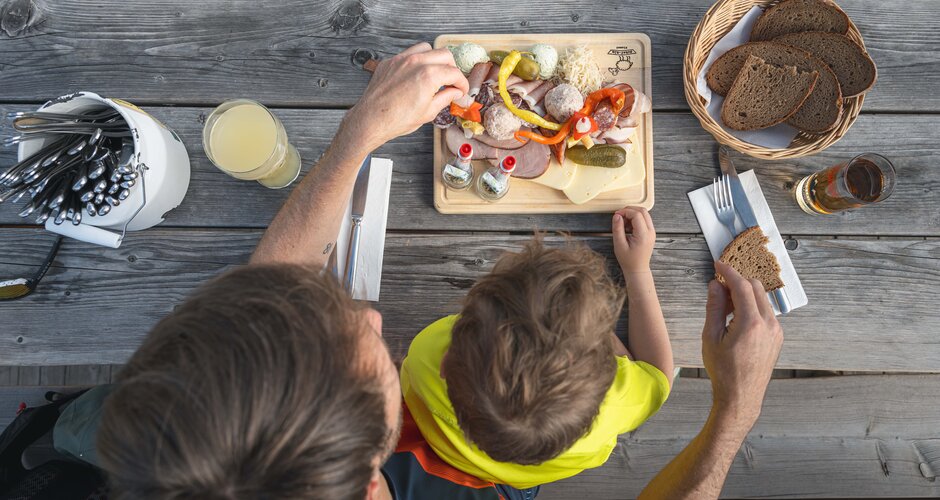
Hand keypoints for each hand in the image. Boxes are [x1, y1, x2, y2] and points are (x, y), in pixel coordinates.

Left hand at [347, 42, 468, 148]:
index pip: (454, 73)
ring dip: (435, 59)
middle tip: (452, 82)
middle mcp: (416, 62)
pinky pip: (409, 53)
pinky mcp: (390, 61)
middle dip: (452, 68)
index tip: (462, 90)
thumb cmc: (396, 120)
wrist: (371, 120)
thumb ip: (445, 98)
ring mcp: (401, 60)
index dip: (462, 83)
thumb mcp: (428, 112)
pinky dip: (418, 60)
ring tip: (435, 74)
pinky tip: (417, 73)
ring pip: (427, 48)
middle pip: (445, 55)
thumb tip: (455, 92)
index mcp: (428, 76)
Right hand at [612, 207, 655, 273]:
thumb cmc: (628, 260)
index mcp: (643, 235)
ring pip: (644, 214)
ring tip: (623, 223)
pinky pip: (644, 220)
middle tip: (619, 216)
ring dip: (633, 214)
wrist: (637, 269)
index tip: (616, 215)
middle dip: (629, 210)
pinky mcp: (650, 233)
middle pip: (643, 211)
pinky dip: (636, 219)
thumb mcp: (619, 245)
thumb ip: (617, 229)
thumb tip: (617, 216)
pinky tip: (628, 226)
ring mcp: (652, 232)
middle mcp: (650, 232)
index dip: (625, 211)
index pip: (637, 214)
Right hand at [702, 261, 782, 435]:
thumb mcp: (711, 337)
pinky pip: (766, 312)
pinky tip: (736, 321)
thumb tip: (715, 285)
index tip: (718, 265)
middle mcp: (769, 324)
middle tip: (718, 289)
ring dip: (744, 296)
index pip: (742, 286)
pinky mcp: (777, 337)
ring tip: (725, 309)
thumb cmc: (724, 371)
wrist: (741, 397)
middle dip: (737, 283)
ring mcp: (776, 331)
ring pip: (762, 299)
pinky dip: (752, 308)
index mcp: (751, 323)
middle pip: (755, 288)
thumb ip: (714, 307)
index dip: (728, 272)